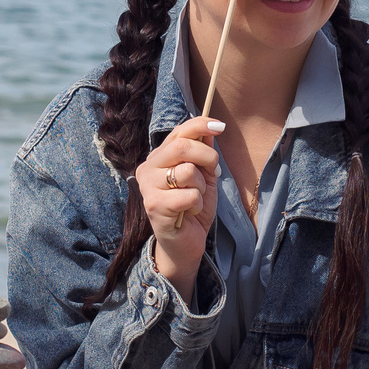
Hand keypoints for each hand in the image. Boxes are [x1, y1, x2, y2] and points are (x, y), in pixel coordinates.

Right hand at [135, 118, 223, 291]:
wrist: (185, 243)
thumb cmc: (193, 207)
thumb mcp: (204, 176)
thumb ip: (204, 153)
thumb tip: (211, 129)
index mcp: (159, 157)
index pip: (179, 131)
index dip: (200, 125)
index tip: (219, 126)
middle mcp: (148, 168)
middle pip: (182, 146)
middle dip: (207, 157)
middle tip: (212, 171)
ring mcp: (148, 187)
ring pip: (188, 171)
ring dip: (201, 187)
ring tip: (194, 198)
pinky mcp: (154, 205)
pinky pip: (190, 195)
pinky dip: (197, 204)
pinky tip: (188, 212)